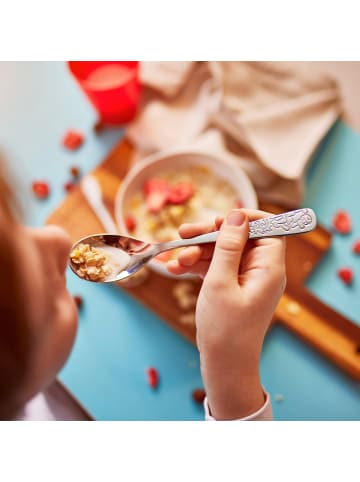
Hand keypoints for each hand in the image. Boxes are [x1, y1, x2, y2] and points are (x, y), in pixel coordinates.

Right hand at [167, 209, 285, 419]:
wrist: (224, 366)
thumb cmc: (225, 328)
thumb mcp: (221, 282)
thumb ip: (228, 246)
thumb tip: (236, 215)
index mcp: (268, 268)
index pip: (268, 229)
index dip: (246, 218)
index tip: (220, 218)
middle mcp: (260, 271)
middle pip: (238, 238)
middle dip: (209, 236)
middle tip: (182, 233)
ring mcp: (246, 279)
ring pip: (223, 252)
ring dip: (197, 252)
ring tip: (174, 260)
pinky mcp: (232, 287)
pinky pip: (216, 267)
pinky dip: (196, 266)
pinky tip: (174, 269)